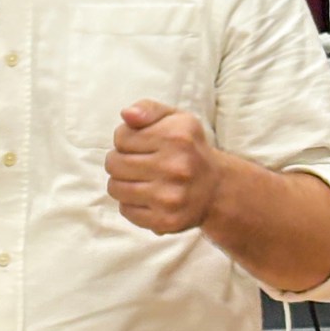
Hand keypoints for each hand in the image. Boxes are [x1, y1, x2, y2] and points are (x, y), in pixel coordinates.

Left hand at [104, 99, 221, 234]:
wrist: (215, 188)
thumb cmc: (187, 148)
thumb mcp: (175, 118)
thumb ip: (148, 109)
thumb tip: (126, 114)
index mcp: (176, 137)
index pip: (121, 136)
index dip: (125, 139)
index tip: (140, 144)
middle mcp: (176, 167)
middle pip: (114, 163)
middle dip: (119, 161)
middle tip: (135, 162)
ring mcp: (171, 197)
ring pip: (115, 187)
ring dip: (121, 182)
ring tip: (138, 178)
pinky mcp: (166, 221)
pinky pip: (126, 210)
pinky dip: (130, 203)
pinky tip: (146, 196)